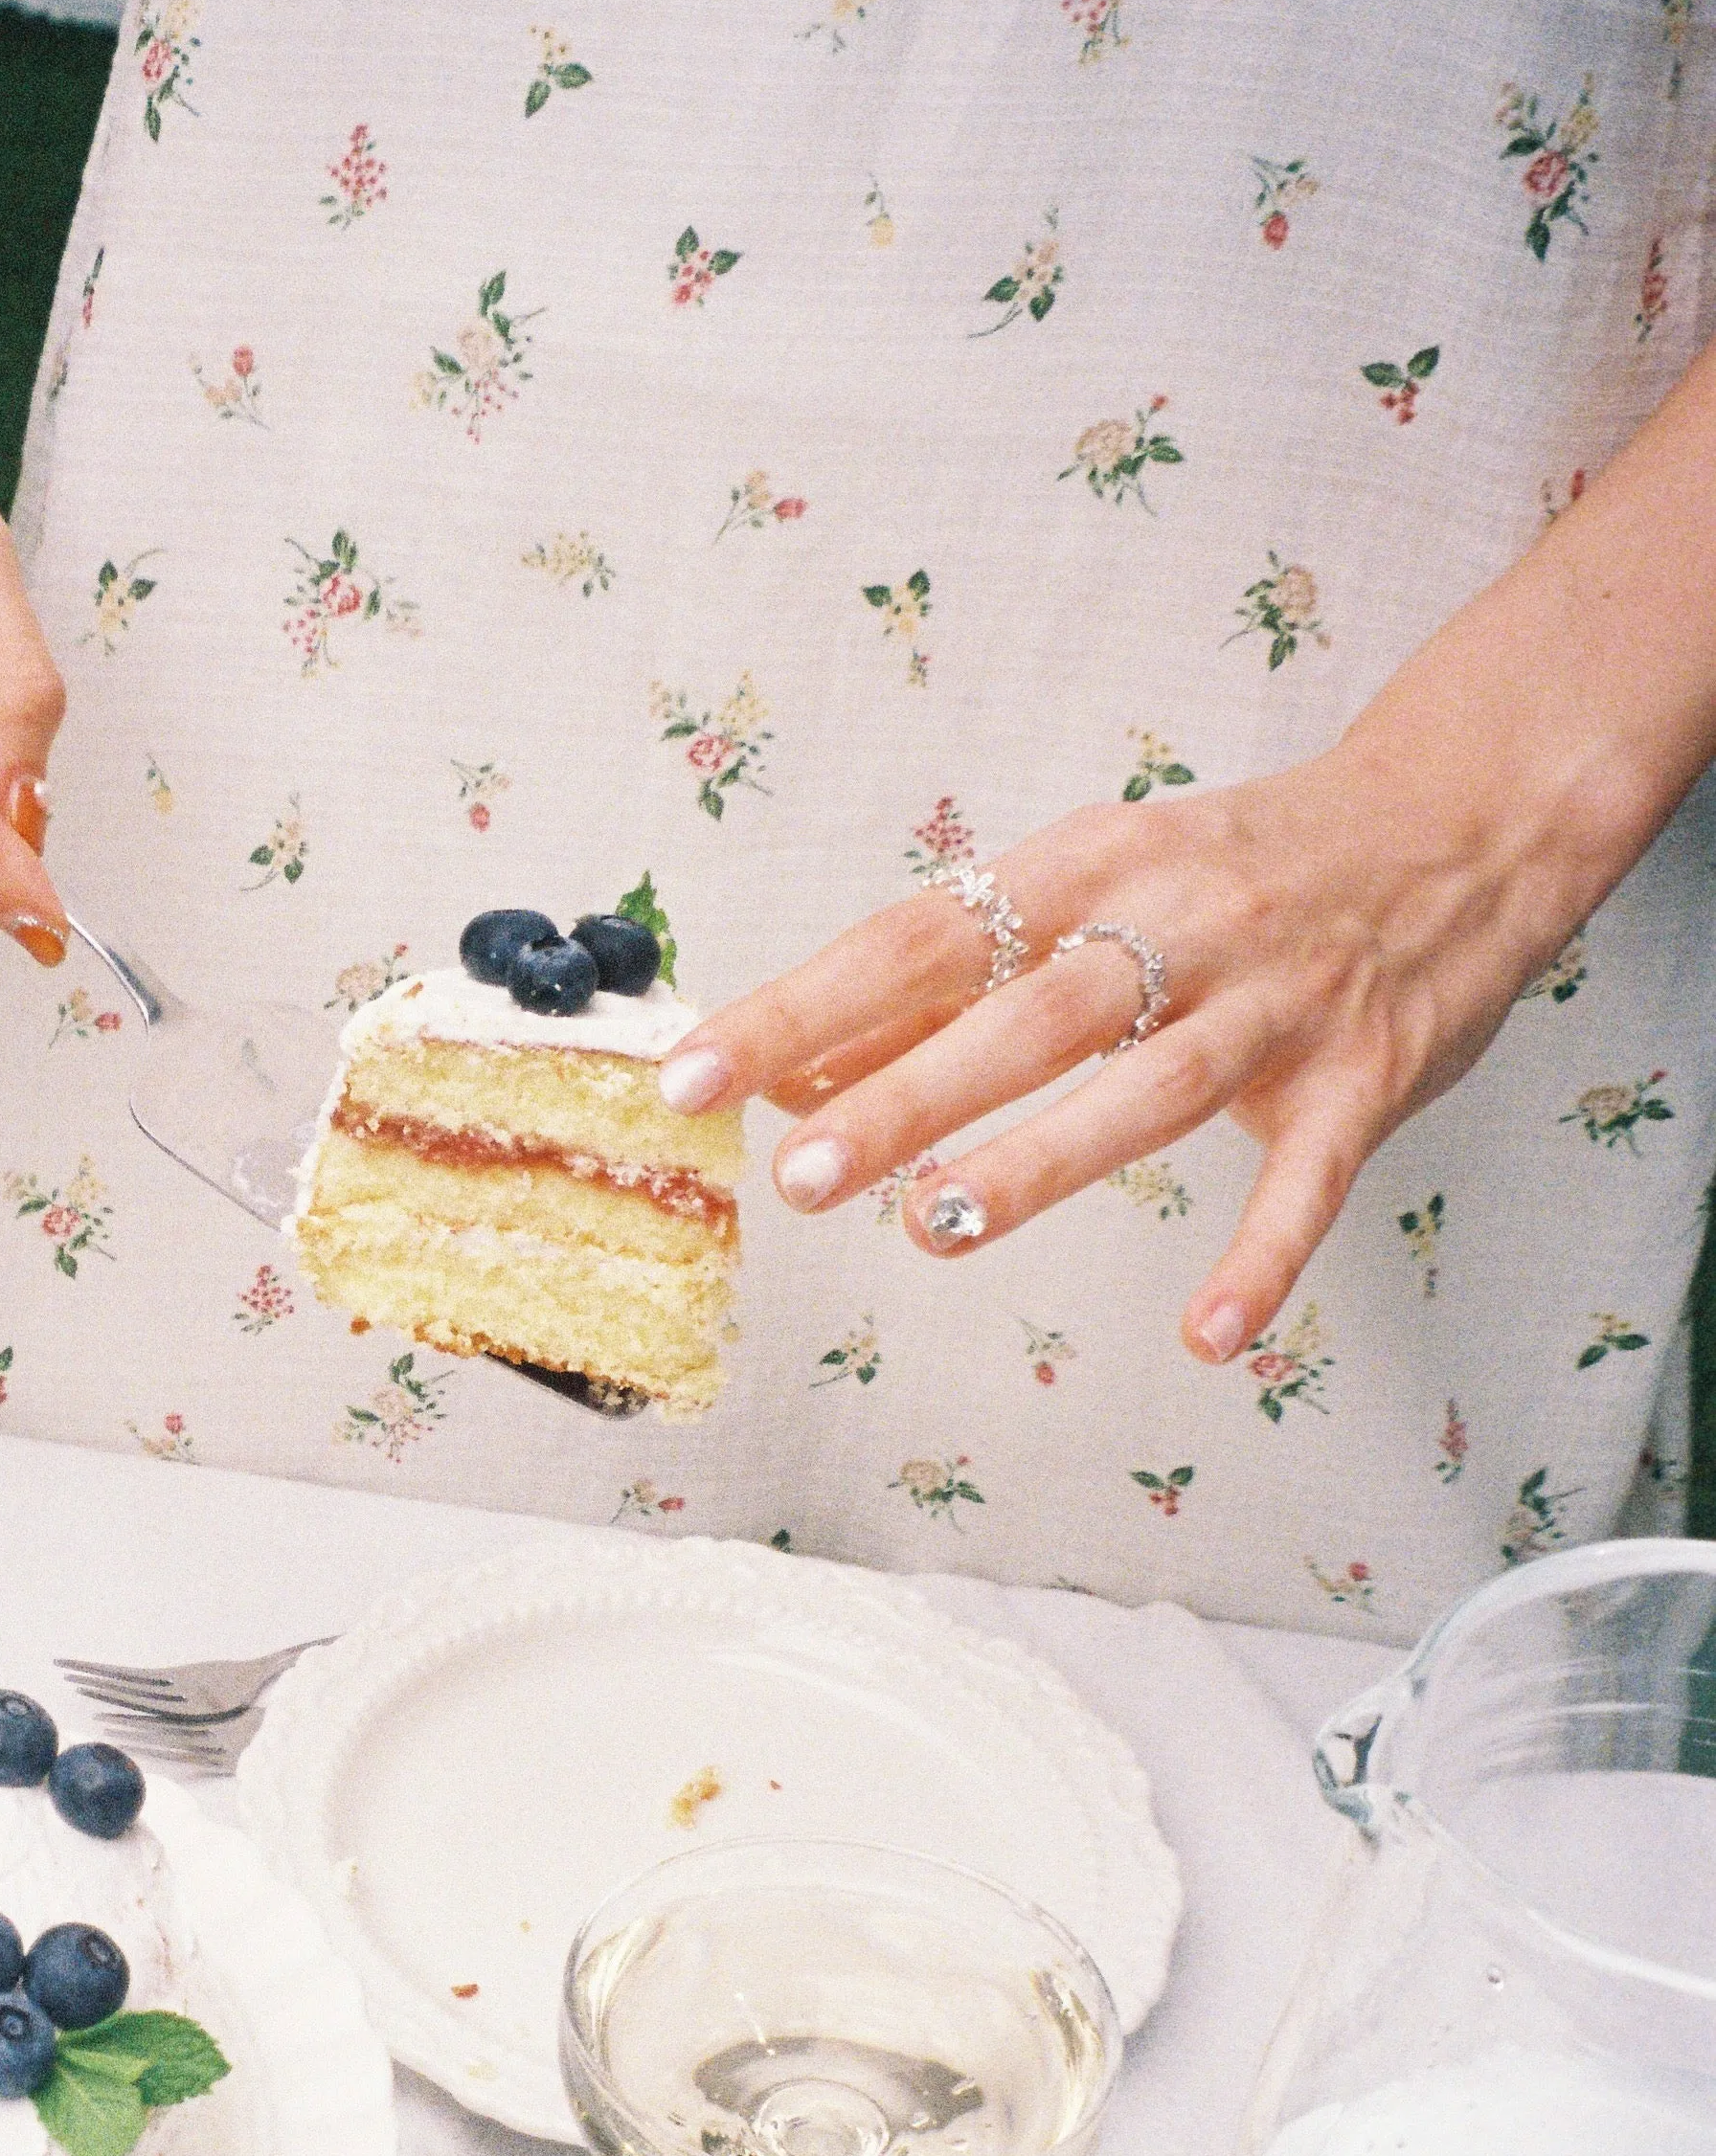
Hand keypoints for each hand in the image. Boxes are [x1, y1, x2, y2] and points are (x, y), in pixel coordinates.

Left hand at [655, 735, 1608, 1363]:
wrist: (1458, 820)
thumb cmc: (1237, 870)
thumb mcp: (1089, 888)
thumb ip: (950, 984)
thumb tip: (800, 1071)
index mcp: (1087, 866)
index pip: (915, 937)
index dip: (804, 1007)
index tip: (697, 1073)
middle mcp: (1176, 925)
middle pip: (1022, 1012)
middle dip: (907, 1092)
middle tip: (803, 1171)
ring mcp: (1274, 1004)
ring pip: (1146, 1086)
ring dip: (1041, 1160)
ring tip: (937, 1229)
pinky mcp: (1365, 1077)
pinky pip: (1310, 1179)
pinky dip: (1264, 1258)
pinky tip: (1210, 1335)